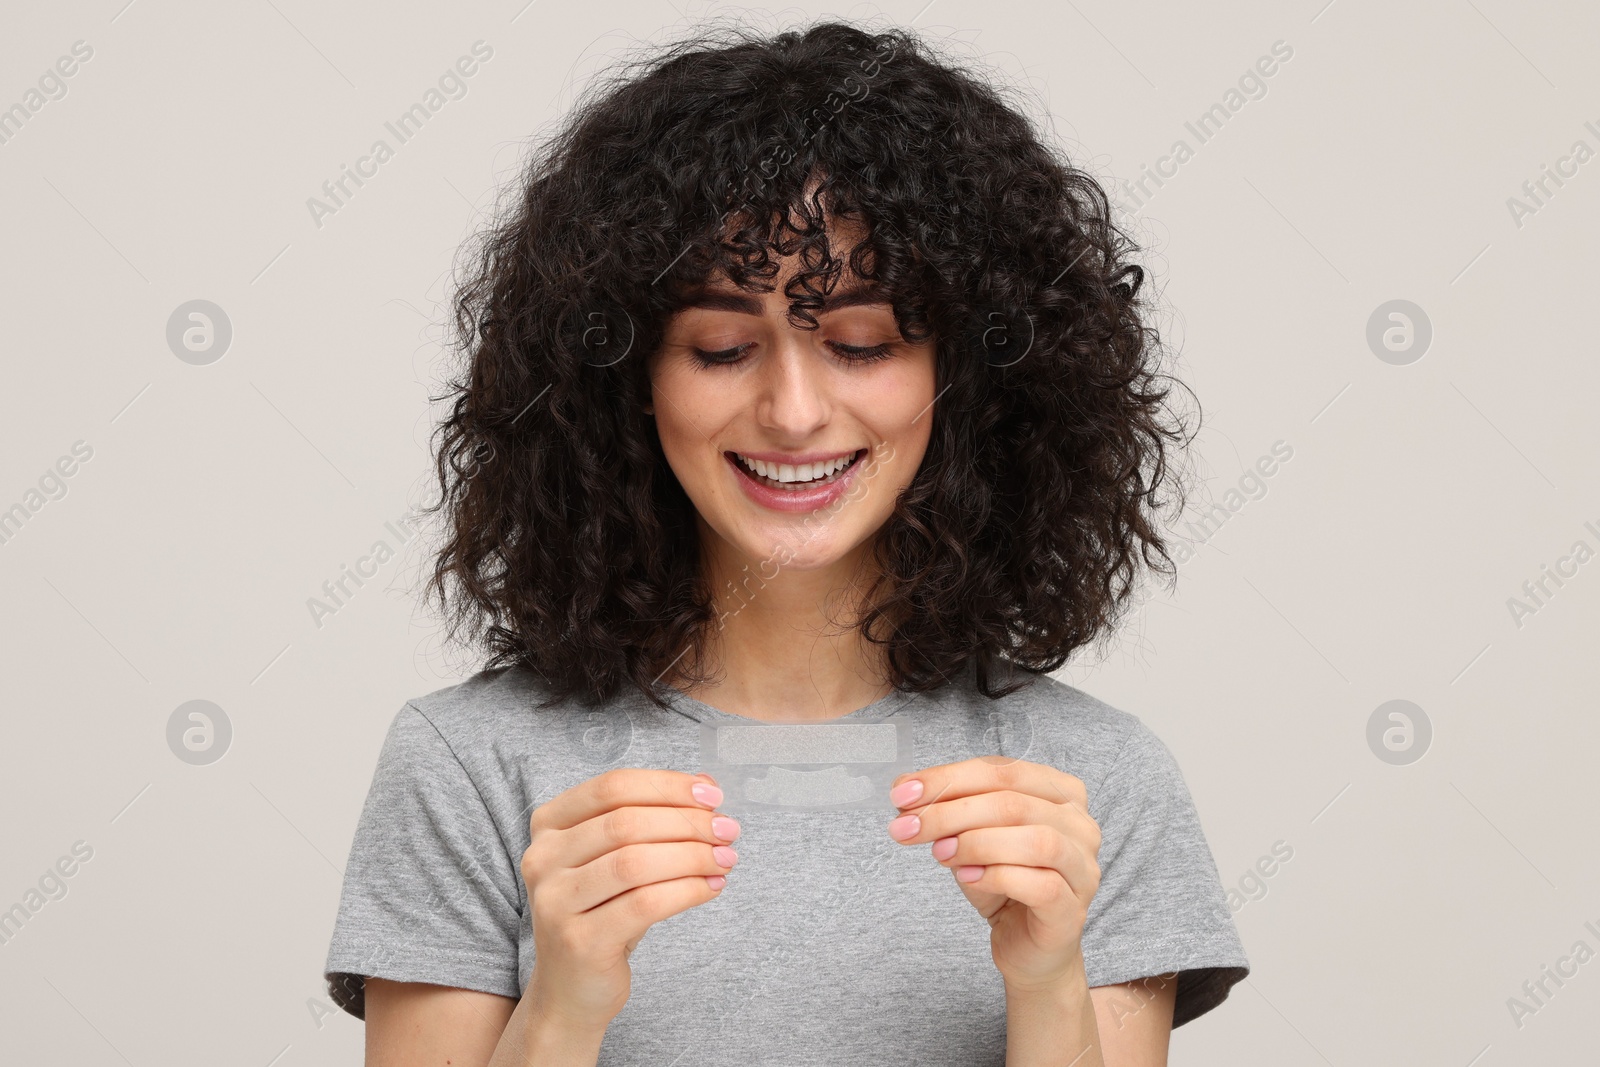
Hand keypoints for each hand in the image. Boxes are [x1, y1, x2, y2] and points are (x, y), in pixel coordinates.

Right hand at [521, 768, 740, 1028]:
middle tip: (727, 830)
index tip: (712, 796)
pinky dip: (688, 890)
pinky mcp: (580, 941)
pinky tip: (712, 887)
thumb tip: (707, 785)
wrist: (570, 990)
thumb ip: (656, 817)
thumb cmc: (602, 913)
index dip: (668, 786)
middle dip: (687, 822)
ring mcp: (555, 902)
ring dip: (692, 856)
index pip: (613, 786)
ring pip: (636, 863)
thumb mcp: (621, 858)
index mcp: (549, 826)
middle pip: (626, 822)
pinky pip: (645, 904)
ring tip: (725, 858)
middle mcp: (542, 859)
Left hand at [886, 757, 1101, 991]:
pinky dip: (996, 876)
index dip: (948, 779)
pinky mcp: (1073, 908)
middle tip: (908, 826)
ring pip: (1035, 840)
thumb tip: (906, 793)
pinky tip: (967, 877)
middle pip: (1013, 802)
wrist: (1029, 948)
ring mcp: (1082, 867)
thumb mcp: (972, 839)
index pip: (1002, 771)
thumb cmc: (1004, 885)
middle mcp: (1080, 825)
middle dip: (951, 811)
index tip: (902, 794)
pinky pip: (1040, 884)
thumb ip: (951, 813)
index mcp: (1060, 792)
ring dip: (976, 842)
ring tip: (939, 852)